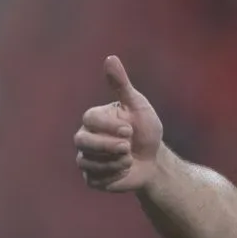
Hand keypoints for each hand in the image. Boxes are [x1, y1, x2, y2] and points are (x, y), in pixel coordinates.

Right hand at [74, 55, 163, 191]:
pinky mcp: (91, 178)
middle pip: (82, 141)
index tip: (129, 130)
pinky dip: (114, 176)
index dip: (110, 127)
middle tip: (128, 147)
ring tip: (129, 158)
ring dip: (115, 162)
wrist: (154, 160)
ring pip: (89, 162)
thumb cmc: (146, 130)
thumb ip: (121, 85)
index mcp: (94, 118)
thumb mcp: (138, 106)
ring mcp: (86, 158)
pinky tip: (124, 170)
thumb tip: (110, 58)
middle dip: (109, 146)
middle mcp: (85, 137)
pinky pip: (95, 179)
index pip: (90, 119)